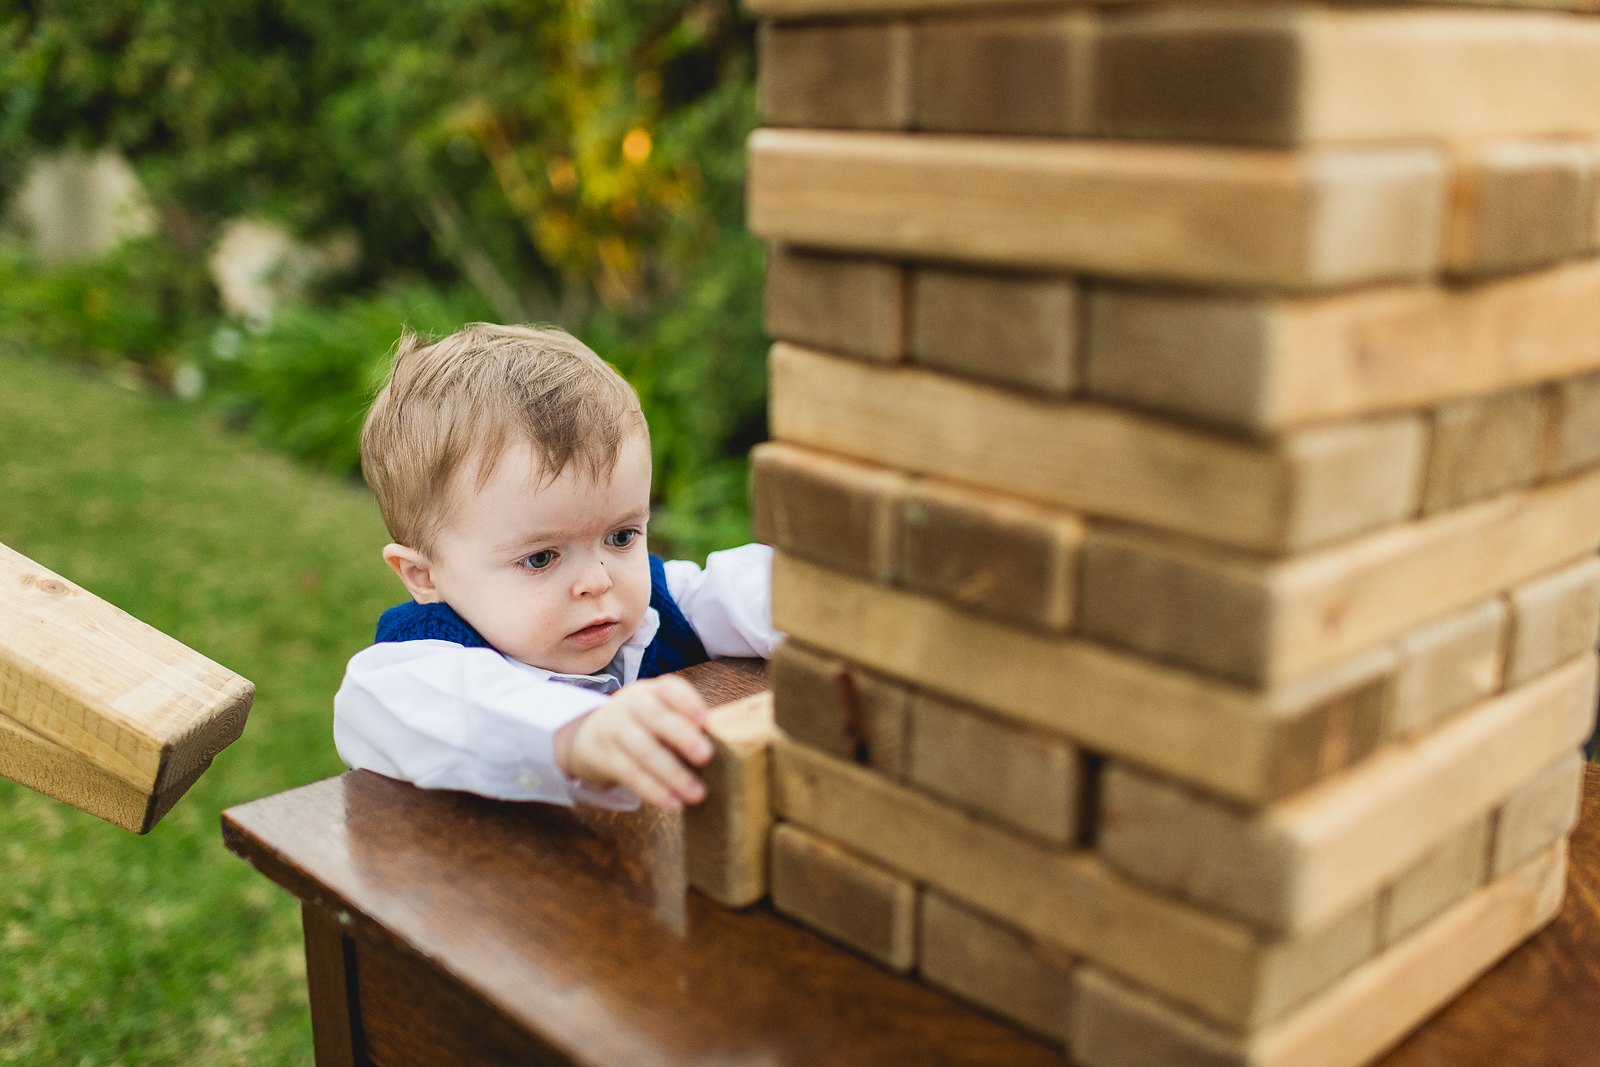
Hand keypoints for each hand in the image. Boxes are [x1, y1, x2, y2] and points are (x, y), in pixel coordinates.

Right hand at [553, 676, 712, 811]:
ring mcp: (613, 729)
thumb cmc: (640, 727)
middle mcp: (630, 705)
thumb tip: (725, 745)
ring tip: (697, 793)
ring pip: (644, 751)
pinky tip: (673, 803)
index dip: (687, 702)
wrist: (588, 737)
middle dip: (683, 737)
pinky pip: (630, 774)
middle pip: (656, 718)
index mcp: (652, 691)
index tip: (705, 719)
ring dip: (672, 774)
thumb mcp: (657, 714)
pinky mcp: (602, 757)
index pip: (669, 689)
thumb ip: (684, 724)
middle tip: (707, 757)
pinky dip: (653, 791)